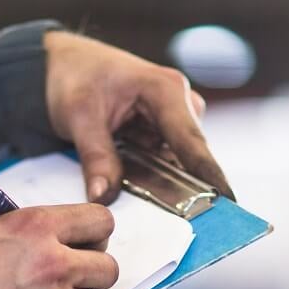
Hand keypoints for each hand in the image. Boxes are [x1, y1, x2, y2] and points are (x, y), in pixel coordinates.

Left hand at [43, 31, 234, 204]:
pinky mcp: (161, 134)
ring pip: (177, 165)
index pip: (192, 141)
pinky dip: (152, 180)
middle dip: (184, 189)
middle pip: (190, 157)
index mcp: (166, 90)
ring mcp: (172, 120)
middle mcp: (178, 103)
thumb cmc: (74, 77)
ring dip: (164, 186)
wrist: (61, 66)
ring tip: (148, 206)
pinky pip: (163, 165)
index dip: (210, 174)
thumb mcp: (79, 116)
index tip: (227, 202)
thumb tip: (104, 196)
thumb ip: (96, 158)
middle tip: (179, 221)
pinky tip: (138, 193)